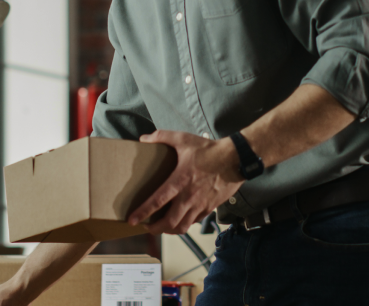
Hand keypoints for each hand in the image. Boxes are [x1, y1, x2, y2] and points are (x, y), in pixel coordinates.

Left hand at [128, 130, 244, 234]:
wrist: (236, 159)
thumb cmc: (210, 150)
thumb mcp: (184, 139)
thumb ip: (162, 137)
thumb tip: (143, 138)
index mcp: (180, 181)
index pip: (157, 201)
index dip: (143, 212)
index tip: (132, 220)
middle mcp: (189, 197)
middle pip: (169, 222)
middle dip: (155, 229)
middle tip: (146, 227)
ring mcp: (200, 204)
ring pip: (182, 226)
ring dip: (169, 230)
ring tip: (162, 228)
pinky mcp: (210, 207)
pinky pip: (194, 222)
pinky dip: (185, 224)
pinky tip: (180, 220)